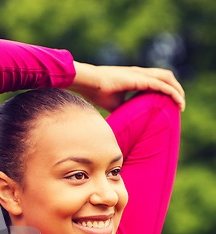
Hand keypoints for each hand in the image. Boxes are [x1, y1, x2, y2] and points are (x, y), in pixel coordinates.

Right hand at [69, 61, 185, 111]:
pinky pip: (162, 86)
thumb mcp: (115, 104)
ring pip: (167, 78)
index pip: (155, 80)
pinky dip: (173, 93)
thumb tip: (128, 122)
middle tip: (179, 104)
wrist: (91, 83)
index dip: (165, 89)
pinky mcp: (141, 80)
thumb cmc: (98, 93)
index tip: (170, 103)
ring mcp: (141, 74)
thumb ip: (124, 109)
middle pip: (165, 76)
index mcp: (134, 77)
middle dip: (175, 88)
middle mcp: (140, 73)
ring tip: (182, 104)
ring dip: (177, 89)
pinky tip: (179, 102)